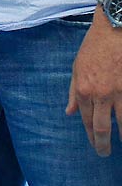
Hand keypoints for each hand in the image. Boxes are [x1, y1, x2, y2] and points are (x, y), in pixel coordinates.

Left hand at [67, 15, 121, 155]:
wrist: (114, 31)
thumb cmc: (93, 48)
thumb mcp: (76, 68)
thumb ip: (72, 92)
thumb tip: (69, 112)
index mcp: (83, 90)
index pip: (86, 121)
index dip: (91, 137)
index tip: (95, 146)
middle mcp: (100, 95)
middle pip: (102, 128)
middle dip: (103, 145)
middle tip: (104, 154)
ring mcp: (119, 93)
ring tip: (121, 144)